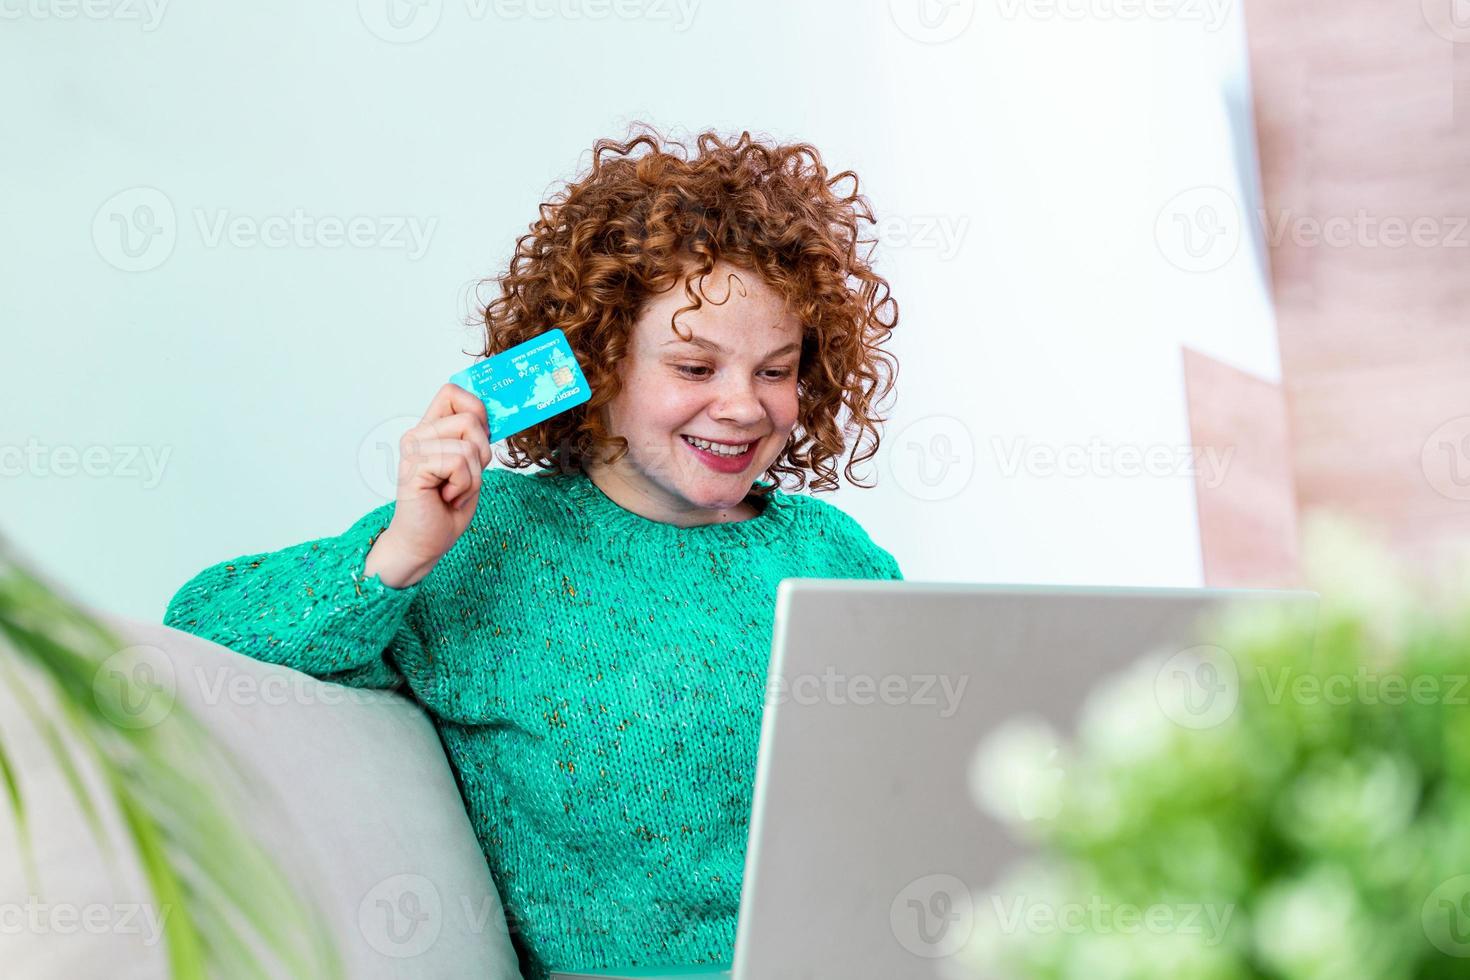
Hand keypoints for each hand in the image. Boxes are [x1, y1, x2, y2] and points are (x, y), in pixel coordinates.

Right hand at [364, 383, 491, 587]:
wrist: (425, 543)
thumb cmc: (447, 507)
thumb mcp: (471, 466)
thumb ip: (475, 438)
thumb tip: (496, 414)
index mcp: (430, 430)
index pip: (452, 392)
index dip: (476, 410)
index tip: (479, 439)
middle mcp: (418, 435)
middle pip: (470, 419)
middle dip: (482, 455)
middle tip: (463, 478)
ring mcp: (413, 450)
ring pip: (468, 446)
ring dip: (472, 477)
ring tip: (454, 492)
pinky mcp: (414, 467)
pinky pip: (459, 463)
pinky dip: (463, 486)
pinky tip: (447, 498)